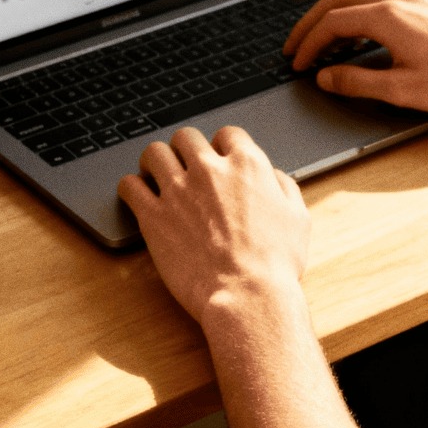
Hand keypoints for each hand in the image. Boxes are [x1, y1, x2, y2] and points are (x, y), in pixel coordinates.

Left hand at [117, 126, 309, 322]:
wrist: (247, 293)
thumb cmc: (275, 262)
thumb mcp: (298, 217)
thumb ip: (284, 187)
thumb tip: (274, 176)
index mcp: (247, 165)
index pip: (227, 134)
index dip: (222, 145)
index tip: (217, 157)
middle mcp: (209, 169)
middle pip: (186, 137)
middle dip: (185, 149)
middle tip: (183, 165)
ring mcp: (178, 190)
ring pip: (154, 153)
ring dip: (154, 161)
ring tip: (153, 173)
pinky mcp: (153, 216)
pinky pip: (129, 186)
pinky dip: (131, 187)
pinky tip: (136, 195)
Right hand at [282, 0, 427, 113]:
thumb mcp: (402, 90)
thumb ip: (357, 82)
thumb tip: (327, 77)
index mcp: (388, 16)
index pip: (332, 23)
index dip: (309, 44)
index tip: (298, 64)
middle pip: (339, 0)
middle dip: (312, 22)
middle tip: (296, 46)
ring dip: (337, 12)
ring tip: (325, 38)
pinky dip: (361, 9)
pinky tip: (364, 31)